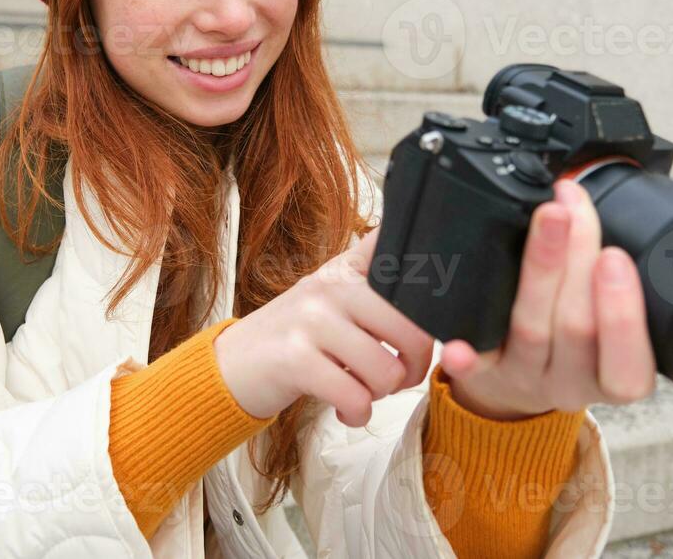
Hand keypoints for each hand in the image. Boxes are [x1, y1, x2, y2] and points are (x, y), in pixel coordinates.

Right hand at [214, 225, 435, 426]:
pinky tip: (346, 410)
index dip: (433, 284)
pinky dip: (357, 414)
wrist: (231, 364)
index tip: (441, 308)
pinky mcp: (295, 360)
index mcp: (346, 271)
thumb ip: (373, 286)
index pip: (400, 257)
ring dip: (380, 396)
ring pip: (386, 371)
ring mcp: (312, 321)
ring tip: (361, 392)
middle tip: (397, 377)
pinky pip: (355, 398)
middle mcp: (331, 288)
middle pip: (412, 330)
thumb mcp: (330, 298)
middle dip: (415, 367)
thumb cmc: (295, 337)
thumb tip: (429, 282)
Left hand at [438, 179, 657, 420]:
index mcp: (615, 377)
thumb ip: (611, 282)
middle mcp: (573, 383)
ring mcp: (527, 377)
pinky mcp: (487, 373)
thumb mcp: (611, 328)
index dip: (624, 314)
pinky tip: (459, 343)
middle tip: (572, 207)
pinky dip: (467, 352)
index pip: (629, 365)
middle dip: (577, 259)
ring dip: (539, 268)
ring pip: (531, 329)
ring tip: (547, 217)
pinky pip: (474, 365)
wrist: (522, 387)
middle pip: (577, 327)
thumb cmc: (577, 347)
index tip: (615, 256)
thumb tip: (597, 203)